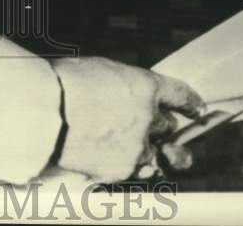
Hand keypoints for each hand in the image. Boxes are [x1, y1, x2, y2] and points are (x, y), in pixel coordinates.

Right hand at [51, 57, 204, 181]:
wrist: (45, 113)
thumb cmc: (63, 84)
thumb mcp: (98, 71)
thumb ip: (120, 86)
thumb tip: (124, 96)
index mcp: (144, 86)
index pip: (180, 95)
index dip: (191, 102)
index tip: (198, 109)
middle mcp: (148, 118)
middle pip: (169, 127)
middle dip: (164, 128)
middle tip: (165, 132)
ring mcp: (136, 147)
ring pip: (160, 156)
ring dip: (159, 155)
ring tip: (159, 159)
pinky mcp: (121, 170)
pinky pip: (133, 171)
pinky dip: (128, 166)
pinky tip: (120, 163)